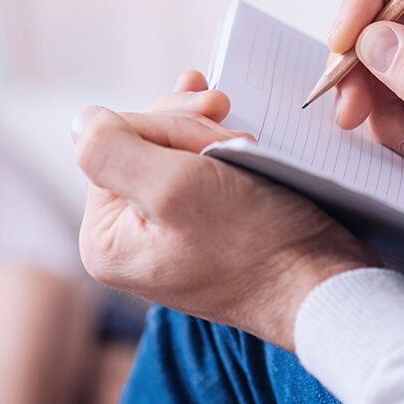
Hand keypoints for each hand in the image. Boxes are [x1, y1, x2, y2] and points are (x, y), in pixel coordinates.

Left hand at [73, 71, 379, 350]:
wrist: (323, 283)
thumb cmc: (256, 244)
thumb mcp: (173, 188)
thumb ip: (112, 150)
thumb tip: (80, 120)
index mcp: (104, 239)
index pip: (113, 144)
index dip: (163, 125)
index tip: (212, 128)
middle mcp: (126, 240)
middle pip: (139, 144)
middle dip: (186, 128)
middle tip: (232, 127)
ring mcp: (164, 233)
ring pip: (170, 150)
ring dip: (207, 134)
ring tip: (244, 140)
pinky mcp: (201, 226)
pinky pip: (196, 169)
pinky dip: (216, 146)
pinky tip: (232, 133)